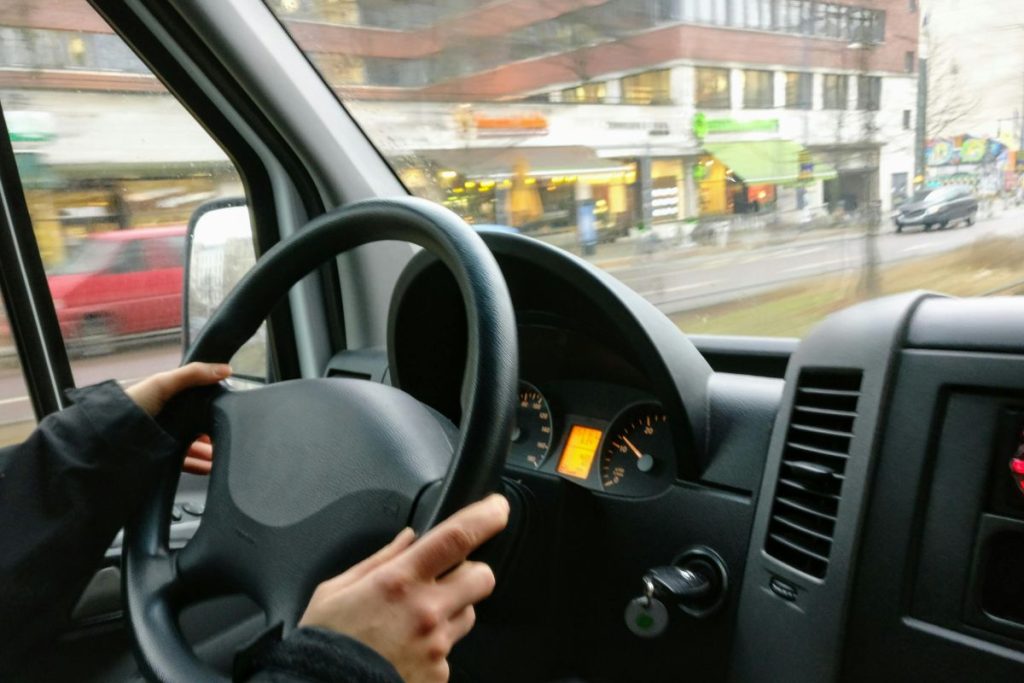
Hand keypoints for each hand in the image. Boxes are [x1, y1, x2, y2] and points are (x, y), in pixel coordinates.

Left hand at [126, 363, 229, 475]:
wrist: (103, 440)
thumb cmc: (130, 407)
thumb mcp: (162, 383)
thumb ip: (193, 374)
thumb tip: (226, 369)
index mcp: (169, 398)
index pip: (198, 401)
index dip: (214, 405)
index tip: (231, 411)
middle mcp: (168, 418)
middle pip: (198, 425)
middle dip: (215, 432)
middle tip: (231, 437)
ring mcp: (164, 439)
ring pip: (193, 445)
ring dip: (209, 451)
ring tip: (223, 457)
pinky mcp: (160, 458)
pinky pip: (184, 462)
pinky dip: (199, 465)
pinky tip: (209, 468)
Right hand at [300, 494, 509, 682]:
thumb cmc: (325, 643)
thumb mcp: (336, 590)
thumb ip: (380, 559)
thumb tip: (408, 537)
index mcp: (400, 580)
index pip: (457, 537)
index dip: (486, 517)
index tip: (496, 507)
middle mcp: (426, 611)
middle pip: (482, 577)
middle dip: (470, 573)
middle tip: (445, 579)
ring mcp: (436, 646)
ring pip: (468, 614)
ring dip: (452, 611)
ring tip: (415, 622)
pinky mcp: (439, 675)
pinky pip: (451, 651)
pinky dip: (435, 648)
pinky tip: (407, 650)